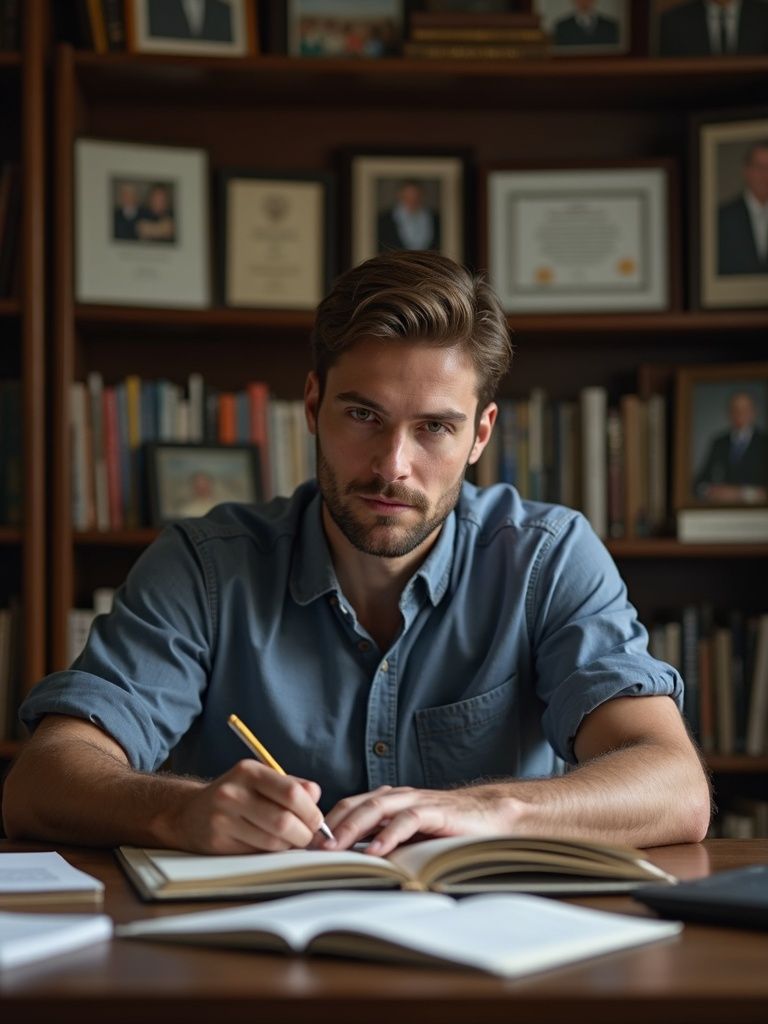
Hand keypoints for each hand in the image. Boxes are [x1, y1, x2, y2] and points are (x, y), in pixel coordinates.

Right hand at [167, 759, 325, 854]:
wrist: (189, 813)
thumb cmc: (237, 796)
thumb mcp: (261, 780)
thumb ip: (292, 786)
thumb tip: (316, 797)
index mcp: (249, 771)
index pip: (292, 793)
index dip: (311, 811)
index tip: (317, 821)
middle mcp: (233, 793)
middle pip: (284, 821)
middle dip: (304, 834)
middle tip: (307, 837)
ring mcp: (222, 819)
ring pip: (272, 842)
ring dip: (289, 847)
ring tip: (289, 842)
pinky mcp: (217, 842)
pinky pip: (257, 854)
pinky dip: (271, 855)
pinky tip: (270, 847)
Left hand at [320, 784, 512, 856]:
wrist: (490, 817)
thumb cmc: (447, 829)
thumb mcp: (408, 837)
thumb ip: (382, 841)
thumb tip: (349, 863)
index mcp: (387, 801)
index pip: (347, 807)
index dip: (325, 824)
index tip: (304, 845)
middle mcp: (397, 796)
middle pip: (354, 804)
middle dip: (330, 826)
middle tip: (309, 848)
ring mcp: (415, 801)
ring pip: (376, 808)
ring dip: (352, 828)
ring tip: (334, 848)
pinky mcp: (436, 811)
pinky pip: (407, 820)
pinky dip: (389, 835)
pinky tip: (376, 851)